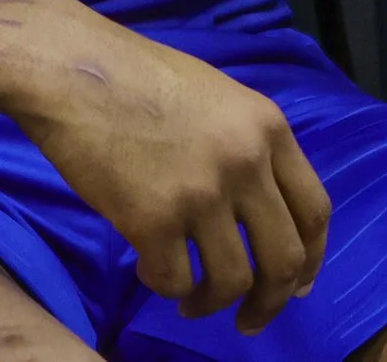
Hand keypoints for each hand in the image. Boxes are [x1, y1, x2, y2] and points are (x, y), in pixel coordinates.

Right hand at [0, 0, 330, 332]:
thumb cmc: (138, 76)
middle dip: (271, 301)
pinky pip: (175, 280)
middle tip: (250, 319)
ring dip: (212, 303)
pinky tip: (148, 267)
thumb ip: (248, 146)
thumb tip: (261, 210)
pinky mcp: (153, 220)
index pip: (314, 210)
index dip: (310, 259)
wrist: (73, 68)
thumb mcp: (218, 98)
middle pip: (284, 258)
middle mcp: (246, 162)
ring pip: (232, 281)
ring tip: (191, 301)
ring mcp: (201, 193)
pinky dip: (165, 284)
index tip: (297, 286)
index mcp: (268, 127)